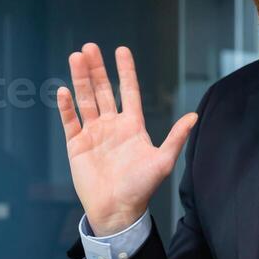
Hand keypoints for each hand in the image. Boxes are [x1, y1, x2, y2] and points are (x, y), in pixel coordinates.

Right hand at [57, 44, 197, 236]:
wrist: (116, 210)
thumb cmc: (141, 188)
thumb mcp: (162, 161)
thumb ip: (176, 137)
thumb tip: (194, 117)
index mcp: (132, 125)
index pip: (129, 91)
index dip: (126, 71)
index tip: (121, 50)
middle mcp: (112, 125)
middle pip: (103, 90)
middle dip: (96, 68)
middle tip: (89, 48)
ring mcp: (93, 134)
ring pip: (85, 100)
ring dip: (80, 80)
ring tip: (76, 58)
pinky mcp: (76, 145)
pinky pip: (70, 121)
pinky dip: (66, 106)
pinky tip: (64, 90)